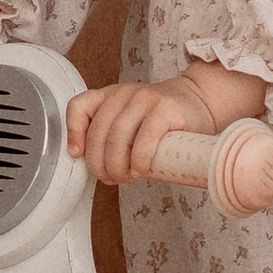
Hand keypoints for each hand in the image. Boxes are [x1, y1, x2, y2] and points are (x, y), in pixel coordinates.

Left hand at [68, 72, 215, 186]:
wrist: (199, 101)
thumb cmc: (163, 120)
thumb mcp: (130, 121)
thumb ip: (112, 136)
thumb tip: (96, 168)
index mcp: (109, 96)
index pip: (78, 106)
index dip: (73, 133)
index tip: (77, 155)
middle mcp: (123, 93)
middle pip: (98, 133)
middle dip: (100, 164)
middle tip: (111, 179)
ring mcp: (144, 98)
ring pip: (117, 138)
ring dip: (117, 166)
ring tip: (126, 178)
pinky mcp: (165, 109)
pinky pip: (144, 138)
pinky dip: (138, 159)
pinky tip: (140, 170)